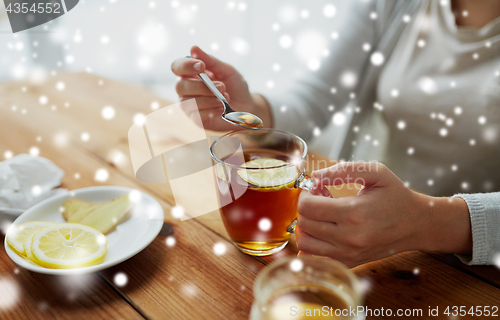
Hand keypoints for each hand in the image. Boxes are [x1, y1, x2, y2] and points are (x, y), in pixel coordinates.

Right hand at [171, 46, 270, 130]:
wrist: (247, 106)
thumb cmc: (235, 86)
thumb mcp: (226, 70)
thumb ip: (210, 61)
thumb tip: (193, 48)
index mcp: (190, 74)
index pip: (176, 67)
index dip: (185, 65)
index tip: (202, 66)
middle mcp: (186, 89)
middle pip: (180, 86)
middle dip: (202, 86)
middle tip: (222, 86)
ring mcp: (190, 106)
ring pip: (188, 102)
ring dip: (209, 99)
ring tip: (225, 97)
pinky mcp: (197, 120)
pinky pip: (198, 115)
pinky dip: (212, 110)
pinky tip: (222, 108)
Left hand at [296, 162, 471, 267]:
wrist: (417, 224)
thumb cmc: (396, 196)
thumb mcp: (376, 173)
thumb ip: (344, 170)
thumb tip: (315, 176)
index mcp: (353, 213)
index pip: (307, 207)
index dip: (306, 194)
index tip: (316, 188)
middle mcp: (349, 238)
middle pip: (303, 224)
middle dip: (306, 207)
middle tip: (321, 198)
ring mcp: (348, 254)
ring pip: (305, 242)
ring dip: (307, 225)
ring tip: (322, 214)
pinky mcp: (349, 262)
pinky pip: (315, 256)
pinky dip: (313, 242)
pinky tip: (325, 229)